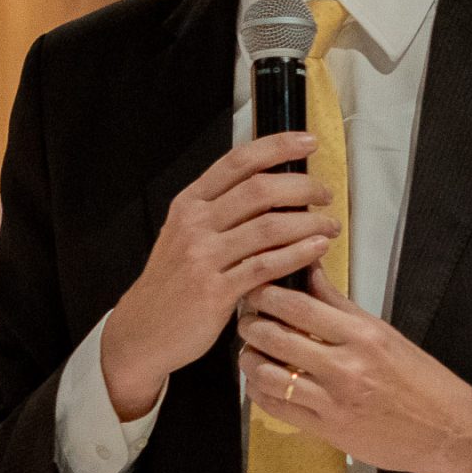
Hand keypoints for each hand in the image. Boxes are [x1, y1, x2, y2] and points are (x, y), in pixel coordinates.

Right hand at [100, 132, 338, 418]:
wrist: (143, 331)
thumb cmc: (172, 284)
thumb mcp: (186, 235)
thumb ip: (221, 211)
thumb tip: (271, 188)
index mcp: (189, 204)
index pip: (238, 162)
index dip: (277, 147)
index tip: (307, 142)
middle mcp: (195, 224)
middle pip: (259, 189)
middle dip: (302, 186)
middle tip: (325, 193)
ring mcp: (204, 257)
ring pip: (269, 226)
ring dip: (308, 222)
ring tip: (329, 225)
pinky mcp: (216, 291)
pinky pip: (266, 265)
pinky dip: (298, 254)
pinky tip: (317, 249)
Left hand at [237, 267, 471, 472]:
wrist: (449, 430)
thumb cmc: (420, 380)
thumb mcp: (384, 333)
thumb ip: (340, 306)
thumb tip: (310, 272)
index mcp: (363, 335)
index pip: (299, 305)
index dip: (266, 295)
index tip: (256, 290)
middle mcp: (347, 366)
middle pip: (276, 336)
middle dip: (250, 323)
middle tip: (245, 318)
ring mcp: (335, 401)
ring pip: (268, 374)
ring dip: (250, 359)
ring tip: (250, 351)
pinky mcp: (329, 430)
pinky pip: (278, 408)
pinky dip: (260, 392)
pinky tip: (261, 382)